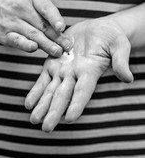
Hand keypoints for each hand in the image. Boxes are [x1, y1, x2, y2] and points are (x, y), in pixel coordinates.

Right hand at [0, 0, 71, 55]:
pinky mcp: (5, 34)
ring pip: (32, 34)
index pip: (44, 7)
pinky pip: (16, 40)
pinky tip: (33, 48)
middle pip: (42, 25)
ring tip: (58, 52)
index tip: (61, 27)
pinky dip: (24, 45)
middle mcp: (21, 7)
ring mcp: (12, 21)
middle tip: (68, 46)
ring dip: (46, 45)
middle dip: (56, 37)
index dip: (53, 17)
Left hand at [25, 17, 132, 131]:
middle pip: (63, 96)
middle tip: (46, 128)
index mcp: (90, 71)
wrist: (98, 29)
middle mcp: (75, 75)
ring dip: (42, 105)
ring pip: (50, 90)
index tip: (70, 118)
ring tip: (33, 120)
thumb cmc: (112, 37)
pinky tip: (28, 103)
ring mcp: (63, 70)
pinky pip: (43, 79)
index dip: (77, 104)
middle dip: (54, 112)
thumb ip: (120, 61)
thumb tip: (128, 79)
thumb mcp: (120, 45)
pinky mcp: (53, 62)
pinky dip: (36, 90)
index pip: (83, 91)